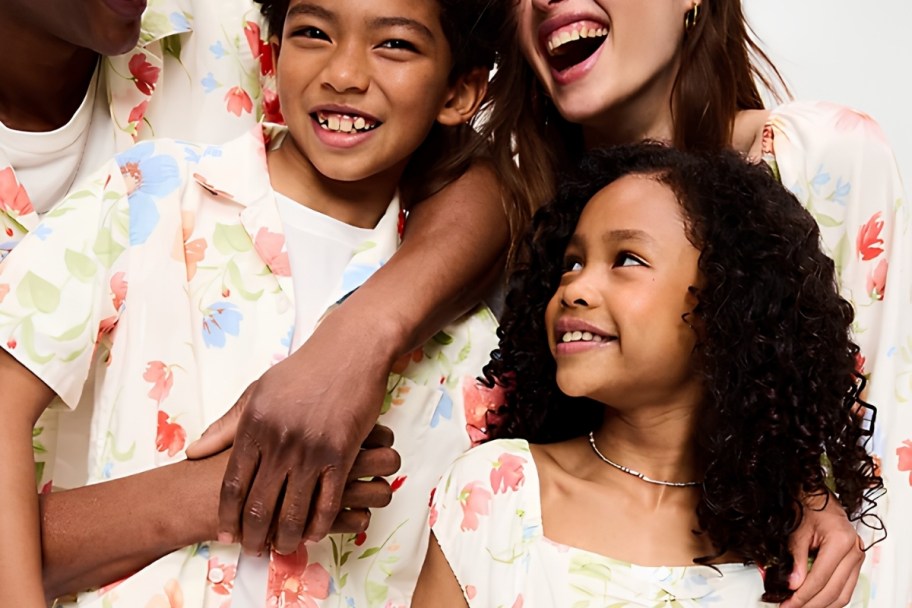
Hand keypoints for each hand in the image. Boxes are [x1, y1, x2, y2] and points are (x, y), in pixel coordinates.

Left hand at [186, 335, 393, 555]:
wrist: (349, 352)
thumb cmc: (302, 371)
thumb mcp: (257, 391)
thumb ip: (226, 425)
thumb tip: (192, 451)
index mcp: (253, 425)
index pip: (232, 484)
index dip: (227, 516)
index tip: (225, 534)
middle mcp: (279, 441)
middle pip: (259, 505)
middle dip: (253, 535)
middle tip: (253, 550)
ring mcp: (311, 450)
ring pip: (292, 511)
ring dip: (286, 538)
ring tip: (282, 548)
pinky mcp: (342, 454)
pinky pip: (328, 501)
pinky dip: (319, 524)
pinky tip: (313, 533)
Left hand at [780, 493, 863, 607]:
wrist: (817, 493)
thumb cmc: (808, 505)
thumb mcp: (797, 531)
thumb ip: (795, 559)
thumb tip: (793, 585)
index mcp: (841, 541)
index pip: (820, 579)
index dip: (802, 595)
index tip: (788, 604)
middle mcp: (854, 550)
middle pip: (834, 591)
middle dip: (811, 604)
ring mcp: (857, 556)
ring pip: (843, 594)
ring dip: (822, 605)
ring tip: (802, 607)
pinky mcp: (855, 561)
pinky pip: (846, 587)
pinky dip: (831, 597)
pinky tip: (816, 601)